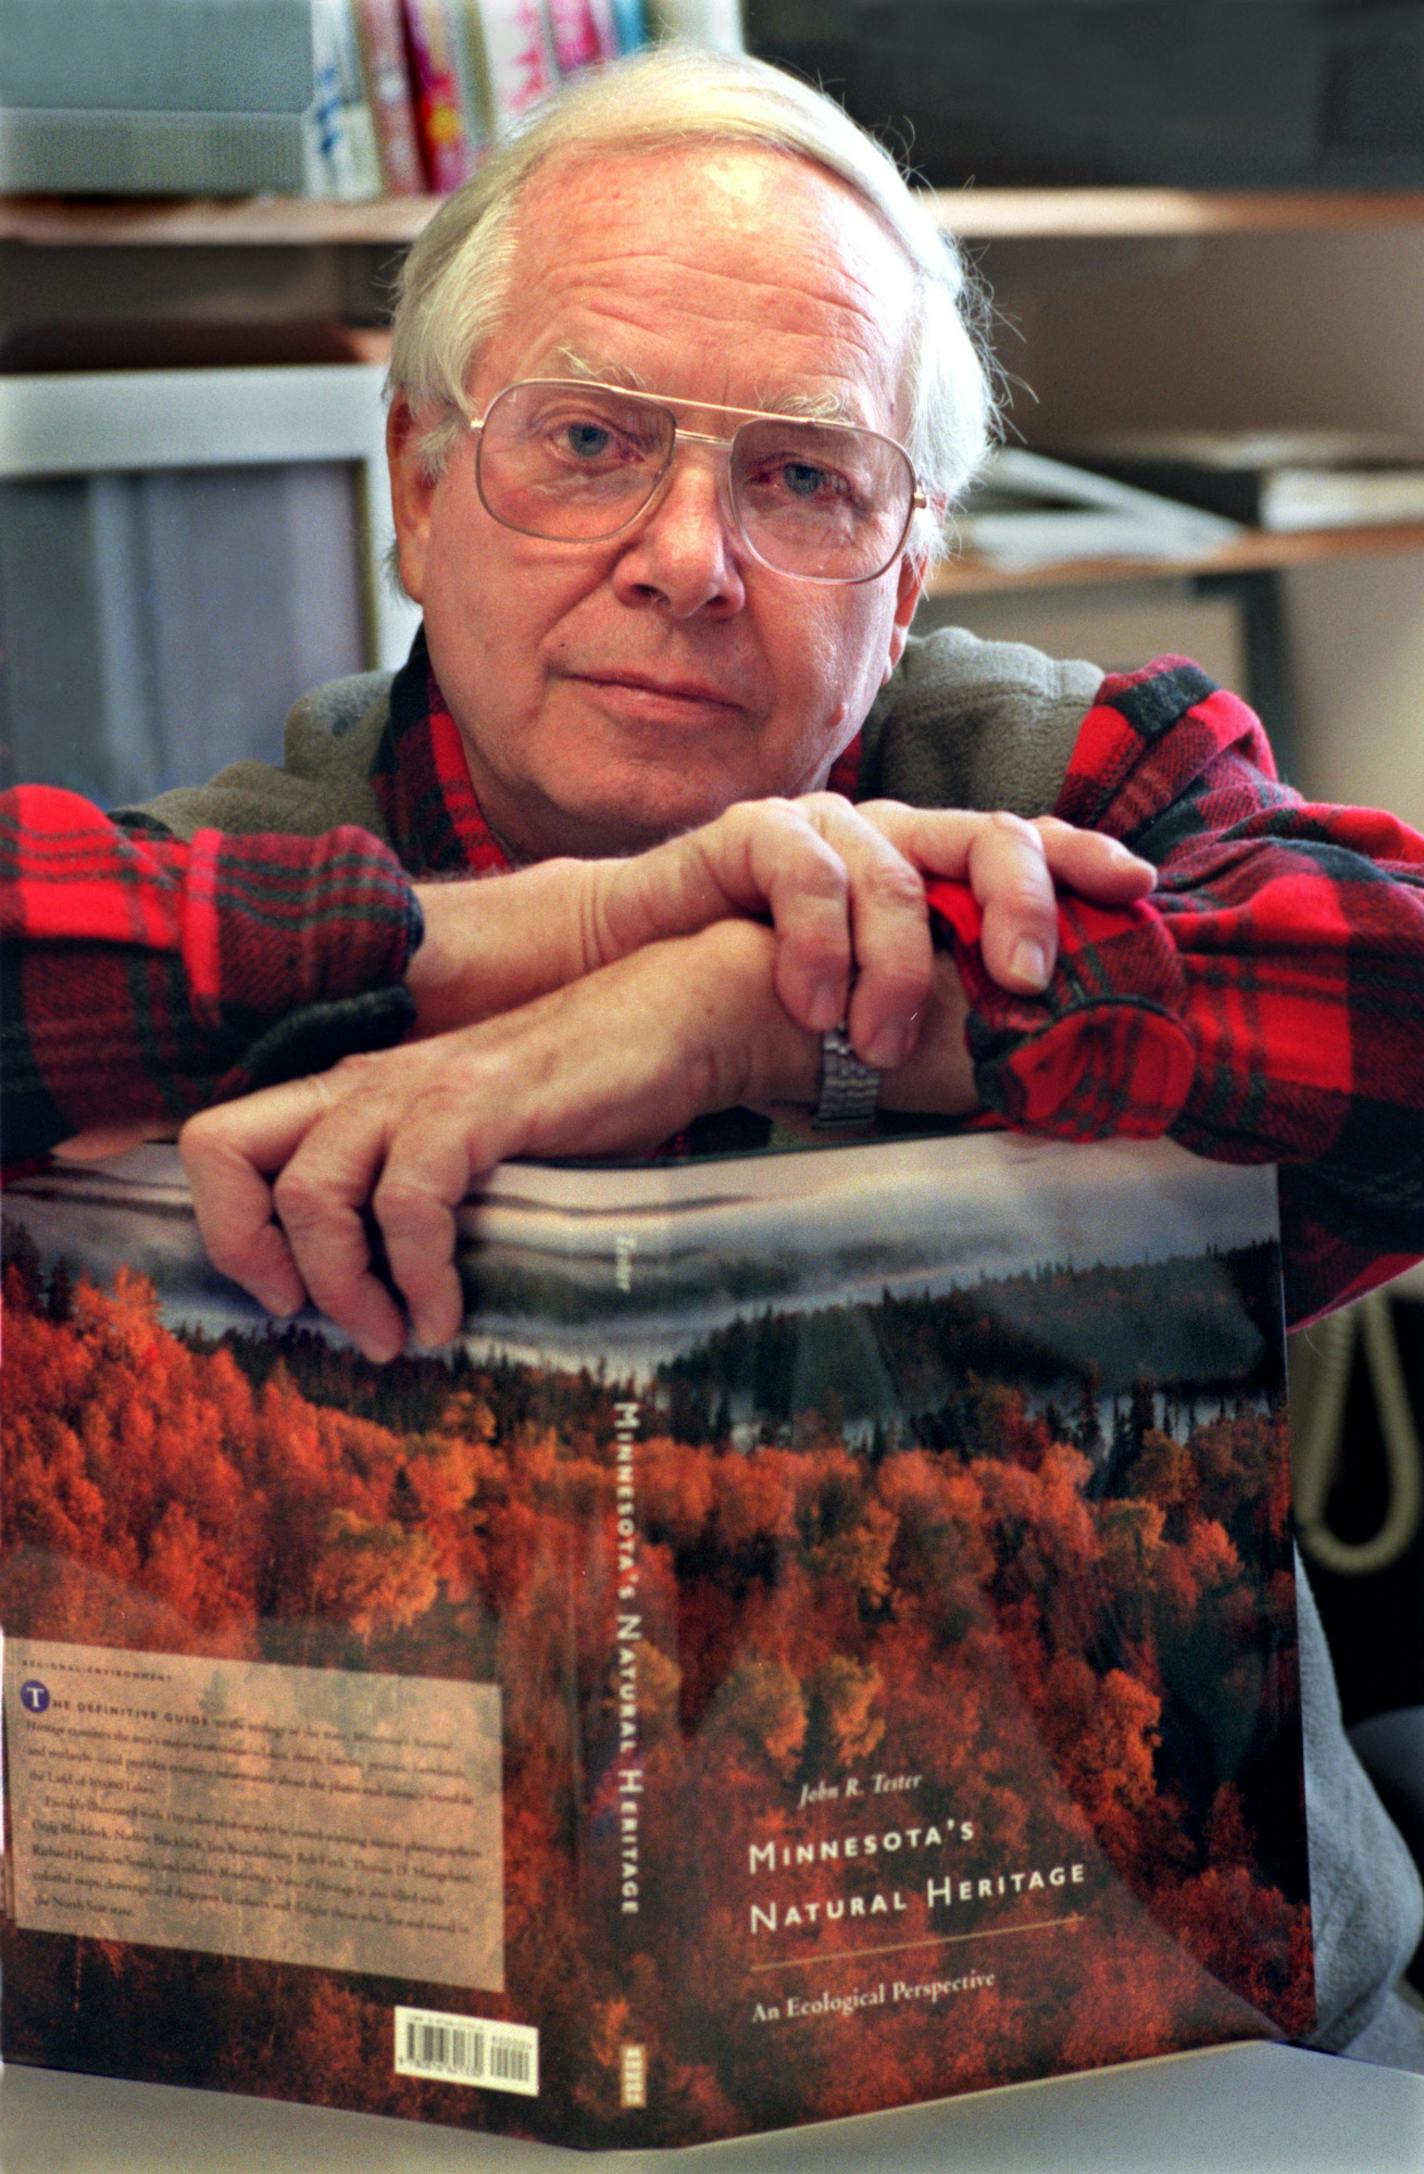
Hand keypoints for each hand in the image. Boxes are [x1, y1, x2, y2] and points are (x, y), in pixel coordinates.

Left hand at [180, 921, 842, 1362]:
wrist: (673, 1021)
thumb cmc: (583, 1098)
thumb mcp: (475, 1147)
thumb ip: (421, 1193)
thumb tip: (386, 1298)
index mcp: (353, 1091)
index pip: (219, 1141)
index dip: (226, 1226)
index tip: (285, 1298)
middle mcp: (364, 1081)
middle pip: (223, 1150)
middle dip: (250, 1255)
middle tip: (313, 1322)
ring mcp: (417, 1087)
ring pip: (312, 1190)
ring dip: (344, 1288)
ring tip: (397, 1337)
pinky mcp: (477, 1103)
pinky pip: (410, 1201)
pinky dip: (421, 1275)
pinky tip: (450, 1314)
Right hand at [412, 797, 1153, 1069]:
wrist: (623, 978)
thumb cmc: (752, 1003)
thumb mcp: (864, 1023)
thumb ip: (935, 1033)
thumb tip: (1029, 1089)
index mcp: (921, 871)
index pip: (1019, 846)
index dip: (1081, 858)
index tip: (1138, 890)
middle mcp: (881, 836)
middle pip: (982, 832)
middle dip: (1021, 902)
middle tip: (1027, 979)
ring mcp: (817, 830)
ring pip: (895, 866)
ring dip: (900, 963)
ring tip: (878, 1045)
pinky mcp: (747, 836)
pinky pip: (806, 874)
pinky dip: (820, 945)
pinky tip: (810, 1007)